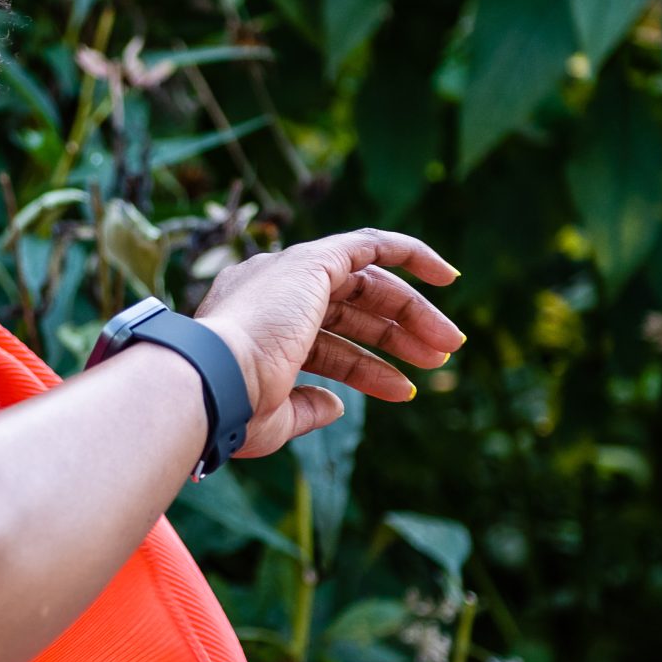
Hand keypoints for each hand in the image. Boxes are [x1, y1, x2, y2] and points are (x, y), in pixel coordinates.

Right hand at [189, 227, 462, 458]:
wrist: (212, 382)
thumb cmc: (234, 411)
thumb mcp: (275, 417)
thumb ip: (307, 407)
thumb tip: (338, 405)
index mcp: (253, 327)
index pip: (322, 342)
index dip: (365, 366)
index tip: (404, 389)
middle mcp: (268, 291)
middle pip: (348, 310)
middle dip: (396, 335)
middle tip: (439, 359)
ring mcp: (288, 273)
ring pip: (365, 284)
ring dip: (411, 313)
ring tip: (449, 347)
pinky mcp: (312, 260)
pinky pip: (370, 244)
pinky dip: (409, 253)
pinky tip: (446, 275)